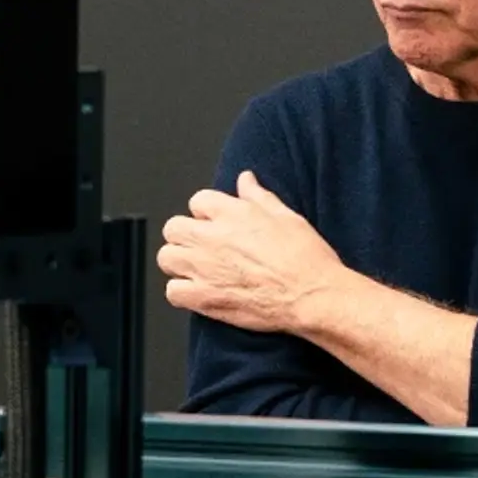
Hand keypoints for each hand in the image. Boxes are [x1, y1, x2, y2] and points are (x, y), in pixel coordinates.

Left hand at [160, 173, 349, 334]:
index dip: (207, 212)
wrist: (311, 294)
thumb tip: (246, 180)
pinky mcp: (205, 297)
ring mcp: (204, 268)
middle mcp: (212, 237)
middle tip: (201, 245)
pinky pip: (173, 292)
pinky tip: (198, 291)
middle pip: (173, 228)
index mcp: (231, 213)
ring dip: (178, 261)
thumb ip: (258, 196)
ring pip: (167, 258)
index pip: (198, 201)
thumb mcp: (286, 215)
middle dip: (184, 234)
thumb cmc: (304, 257)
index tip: (215, 222)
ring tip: (196, 267)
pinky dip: (182, 292)